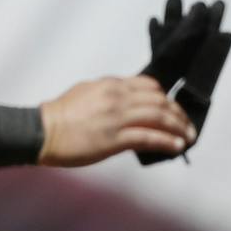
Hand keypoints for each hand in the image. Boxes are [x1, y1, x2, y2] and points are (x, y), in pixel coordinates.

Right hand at [39, 76, 195, 165]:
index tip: (173, 108)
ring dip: (178, 127)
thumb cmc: (60, 114)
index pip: (149, 85)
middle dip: (178, 113)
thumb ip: (109, 93)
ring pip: (159, 117)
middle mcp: (117, 98)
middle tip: (187, 124)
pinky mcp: (114, 139)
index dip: (166, 97)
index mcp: (111, 85)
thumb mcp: (87, 91)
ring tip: (188, 137)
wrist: (42, 131)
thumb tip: (126, 100)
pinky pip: (148, 138)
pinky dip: (167, 141)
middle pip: (159, 101)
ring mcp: (117, 118)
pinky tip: (177, 146)